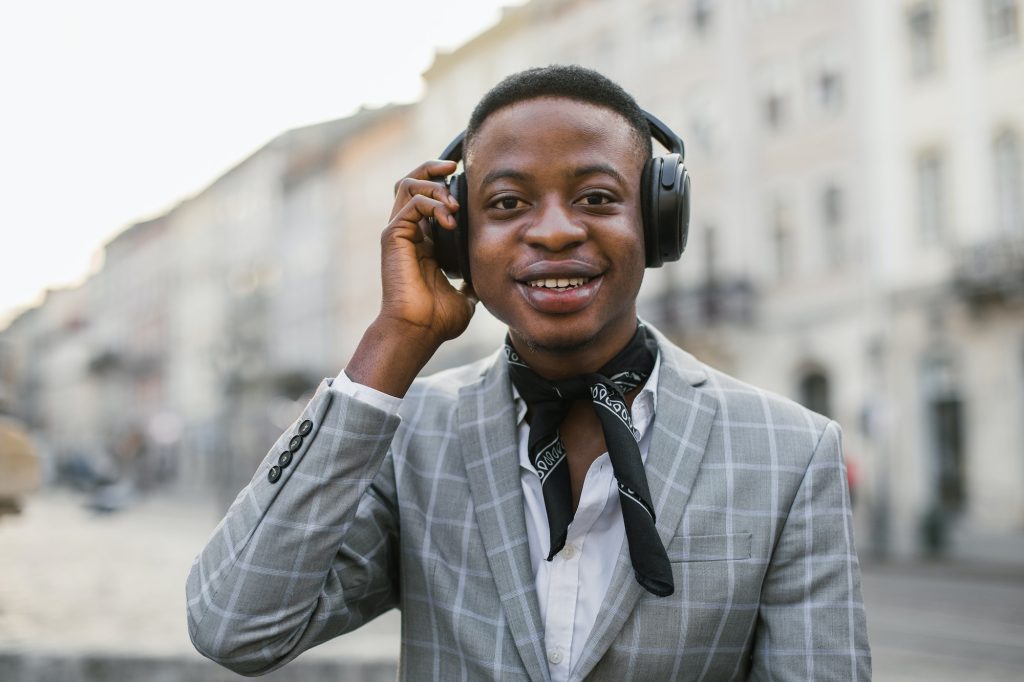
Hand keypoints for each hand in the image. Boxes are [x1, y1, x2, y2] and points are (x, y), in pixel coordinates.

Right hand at [379, 160, 476, 346]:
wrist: (419, 330)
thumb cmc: (437, 320)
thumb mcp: (465, 296)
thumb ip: (471, 283)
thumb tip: (483, 283)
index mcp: (421, 242)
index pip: (426, 199)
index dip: (442, 183)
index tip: (463, 177)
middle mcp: (407, 233)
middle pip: (411, 182)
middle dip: (432, 168)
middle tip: (454, 165)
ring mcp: (398, 233)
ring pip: (408, 185)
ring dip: (435, 186)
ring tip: (455, 204)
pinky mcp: (393, 236)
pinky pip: (411, 203)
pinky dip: (433, 203)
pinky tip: (450, 218)